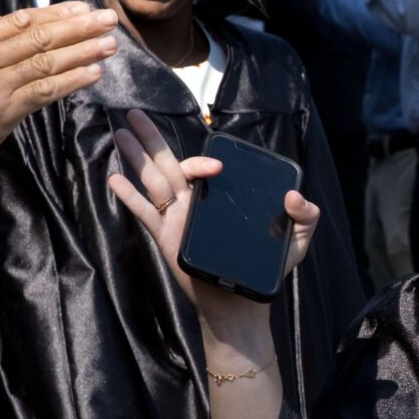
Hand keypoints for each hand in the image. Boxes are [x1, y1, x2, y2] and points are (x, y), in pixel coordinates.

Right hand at [0, 2, 117, 193]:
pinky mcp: (0, 113)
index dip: (56, 13)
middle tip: (109, 18)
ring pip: (45, 61)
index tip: (83, 8)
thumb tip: (2, 21)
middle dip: (78, 26)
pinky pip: (43, 91)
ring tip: (111, 44)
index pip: (19, 20)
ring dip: (83, 51)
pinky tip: (93, 74)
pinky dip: (71, 80)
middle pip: (38, 36)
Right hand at [107, 109, 320, 336]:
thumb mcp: (295, 242)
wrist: (242, 305)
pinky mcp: (166, 238)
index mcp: (218, 196)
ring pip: (153, 180)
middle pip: (168, 163)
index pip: (202, 167)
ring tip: (120, 132)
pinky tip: (114, 180)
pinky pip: (146, 213)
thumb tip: (296, 195)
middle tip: (134, 113)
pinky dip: (130, 197)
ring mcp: (177, 218)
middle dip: (152, 138)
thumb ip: (304, 217)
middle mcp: (194, 202)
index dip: (203, 161)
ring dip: (136, 157)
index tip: (218, 168)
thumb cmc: (265, 271)